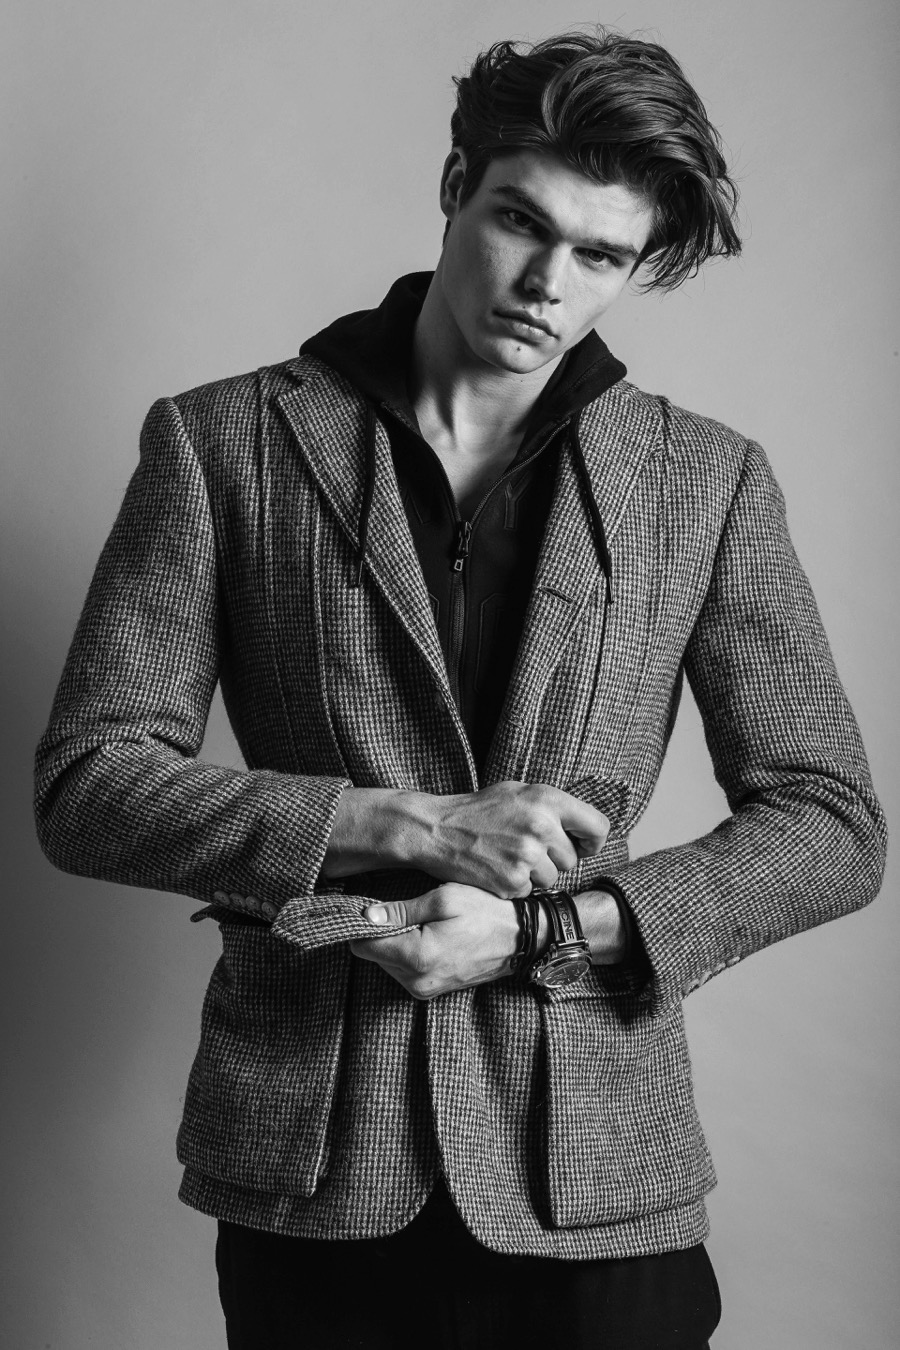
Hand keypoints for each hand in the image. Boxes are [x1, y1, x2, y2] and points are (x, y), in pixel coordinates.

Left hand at [348, 883, 519, 999]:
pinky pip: (403, 970)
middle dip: (379, 932)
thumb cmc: (486, 912)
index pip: (364, 944)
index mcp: (418, 957)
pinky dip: (406, 952)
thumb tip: (367, 916)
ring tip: (420, 921)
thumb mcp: (445, 899)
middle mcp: (418, 981)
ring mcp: (425, 989)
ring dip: (393, 942)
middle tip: (401, 909)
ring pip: (386, 962)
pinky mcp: (432, 990)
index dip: (362, 923)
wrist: (521, 939)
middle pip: (372, 955)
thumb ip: (402, 910)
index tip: (370, 905)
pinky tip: (426, 934)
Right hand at [423, 782, 608, 896]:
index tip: (581, 846)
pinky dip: (514, 886)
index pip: (598, 827)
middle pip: (571, 859)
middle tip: (522, 848)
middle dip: (552, 859)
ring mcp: (527, 855)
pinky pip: (529, 891)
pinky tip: (495, 869)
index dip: (591, 841)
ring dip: (533, 875)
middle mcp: (542, 826)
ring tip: (506, 857)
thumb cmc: (478, 811)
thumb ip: (551, 807)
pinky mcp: (512, 880)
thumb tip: (583, 828)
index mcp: (548, 799)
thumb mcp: (518, 793)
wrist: (436, 830)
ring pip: (551, 879)